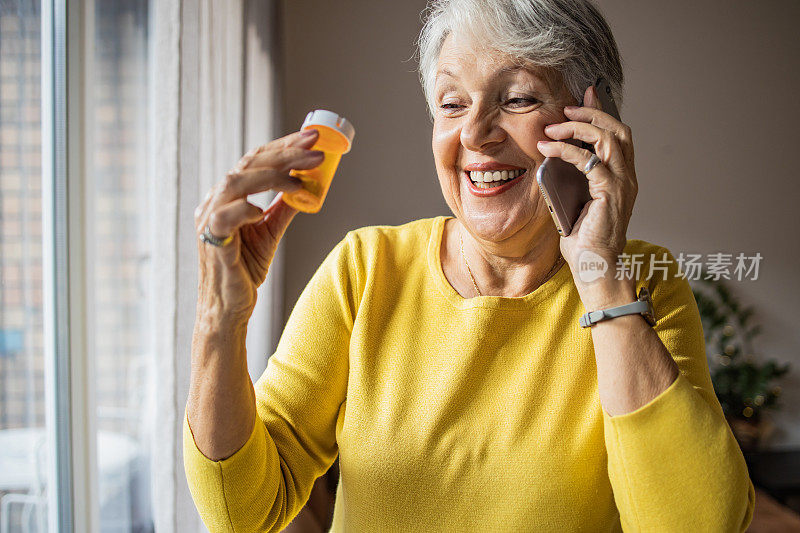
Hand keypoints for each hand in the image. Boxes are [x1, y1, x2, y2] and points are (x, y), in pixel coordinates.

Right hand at [193, 129, 324, 324]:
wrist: (228, 307)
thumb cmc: (244, 269)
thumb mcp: (269, 233)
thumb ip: (283, 209)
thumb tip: (307, 187)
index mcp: (228, 196)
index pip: (255, 161)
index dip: (283, 146)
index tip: (311, 138)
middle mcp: (215, 202)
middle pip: (248, 164)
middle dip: (284, 152)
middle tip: (315, 145)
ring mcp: (209, 220)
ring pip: (235, 183)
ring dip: (271, 175)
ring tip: (301, 176)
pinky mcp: (211, 241)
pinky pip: (224, 217)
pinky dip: (245, 209)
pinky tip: (263, 210)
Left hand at [537, 85, 637, 291]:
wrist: (595, 268)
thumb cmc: (584, 241)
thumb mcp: (575, 202)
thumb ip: (572, 180)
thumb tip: (551, 158)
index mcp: (622, 178)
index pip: (618, 136)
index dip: (603, 112)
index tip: (586, 95)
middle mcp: (627, 178)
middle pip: (618, 131)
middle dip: (593, 113)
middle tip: (567, 107)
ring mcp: (622, 185)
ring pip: (608, 140)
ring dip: (579, 127)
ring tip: (553, 126)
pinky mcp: (609, 193)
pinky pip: (590, 161)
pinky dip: (568, 150)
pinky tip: (550, 148)